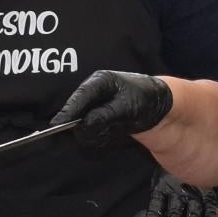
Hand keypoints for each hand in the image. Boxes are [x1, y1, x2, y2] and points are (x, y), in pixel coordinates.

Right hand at [54, 70, 173, 152]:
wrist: (160, 108)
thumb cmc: (146, 100)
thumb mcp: (127, 107)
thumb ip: (105, 114)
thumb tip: (85, 122)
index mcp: (100, 81)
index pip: (80, 97)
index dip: (68, 111)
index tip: (57, 125)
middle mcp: (95, 91)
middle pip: (76, 110)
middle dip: (80, 124)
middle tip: (93, 135)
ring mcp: (95, 104)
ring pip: (82, 122)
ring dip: (91, 132)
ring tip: (110, 132)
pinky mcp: (98, 117)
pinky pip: (89, 128)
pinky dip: (97, 135)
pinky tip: (110, 134)